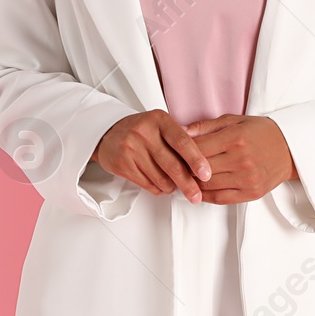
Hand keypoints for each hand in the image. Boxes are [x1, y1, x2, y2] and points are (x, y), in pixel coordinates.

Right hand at [93, 109, 213, 203]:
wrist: (108, 132)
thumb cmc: (141, 130)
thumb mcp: (161, 125)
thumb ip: (180, 138)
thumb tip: (203, 161)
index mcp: (159, 119)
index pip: (182, 142)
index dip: (196, 160)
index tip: (206, 174)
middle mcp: (144, 132)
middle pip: (172, 165)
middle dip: (187, 184)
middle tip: (196, 195)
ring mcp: (131, 148)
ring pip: (160, 178)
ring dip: (171, 187)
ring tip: (174, 186)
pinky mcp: (122, 164)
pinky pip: (147, 184)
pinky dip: (158, 189)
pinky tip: (160, 185)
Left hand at [184, 115, 297, 204]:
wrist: (289, 149)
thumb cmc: (261, 132)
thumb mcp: (235, 121)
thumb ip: (207, 126)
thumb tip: (182, 131)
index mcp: (236, 138)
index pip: (198, 148)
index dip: (182, 150)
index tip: (174, 151)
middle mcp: (241, 159)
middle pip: (201, 168)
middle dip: (185, 167)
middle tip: (176, 166)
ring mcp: (246, 178)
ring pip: (207, 185)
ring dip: (193, 183)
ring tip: (185, 177)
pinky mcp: (250, 193)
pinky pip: (220, 198)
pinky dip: (205, 195)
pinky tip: (199, 189)